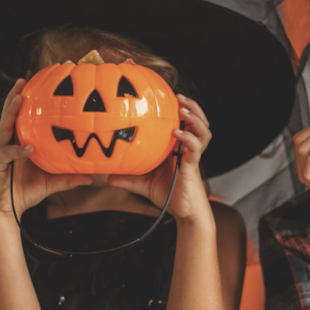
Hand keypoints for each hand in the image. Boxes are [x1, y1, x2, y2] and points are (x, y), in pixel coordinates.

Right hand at [0, 78, 91, 216]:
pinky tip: (29, 147)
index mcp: (20, 141)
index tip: (40, 82)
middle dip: (16, 95)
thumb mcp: (53, 182)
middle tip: (24, 79)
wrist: (7, 211)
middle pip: (10, 114)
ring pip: (3, 127)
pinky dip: (17, 150)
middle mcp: (8, 142)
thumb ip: (70, 177)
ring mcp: (0, 152)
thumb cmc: (26, 192)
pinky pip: (6, 154)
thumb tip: (94, 176)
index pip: (25, 116)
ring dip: (11, 112)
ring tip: (19, 98)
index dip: (30, 100)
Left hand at [109, 94, 211, 223]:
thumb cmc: (168, 195)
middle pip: (199, 122)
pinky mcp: (193, 167)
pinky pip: (195, 148)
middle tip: (179, 96)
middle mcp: (189, 150)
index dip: (182, 109)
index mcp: (179, 148)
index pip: (185, 123)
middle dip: (192, 107)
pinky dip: (188, 138)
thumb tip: (106, 176)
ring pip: (203, 131)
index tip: (170, 96)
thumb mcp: (143, 184)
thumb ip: (128, 178)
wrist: (184, 213)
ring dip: (195, 118)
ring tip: (183, 109)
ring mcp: (193, 157)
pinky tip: (177, 132)